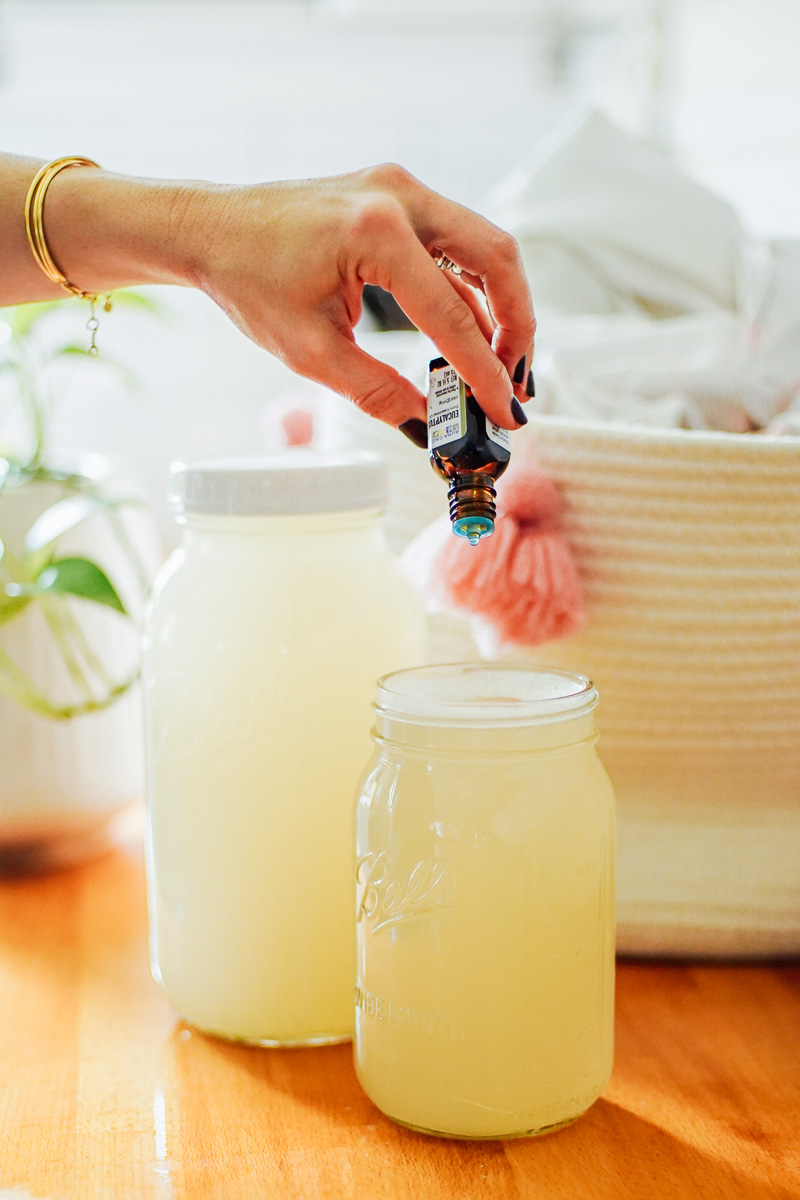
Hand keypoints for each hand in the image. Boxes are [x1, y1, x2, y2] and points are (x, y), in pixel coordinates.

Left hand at [184, 164, 535, 429]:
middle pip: (497, 259)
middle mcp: (399, 197)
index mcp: (376, 232)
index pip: (453, 313)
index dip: (483, 372)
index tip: (504, 412)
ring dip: (502, 307)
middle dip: (517, 328)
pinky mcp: (399, 199)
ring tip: (501, 368)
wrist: (212, 229)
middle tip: (515, 384)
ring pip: (485, 247)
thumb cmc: (249, 281)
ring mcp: (402, 190)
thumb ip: (377, 392)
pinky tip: (469, 339)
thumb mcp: (311, 352)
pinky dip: (471, 292)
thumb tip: (427, 427)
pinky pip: (455, 246)